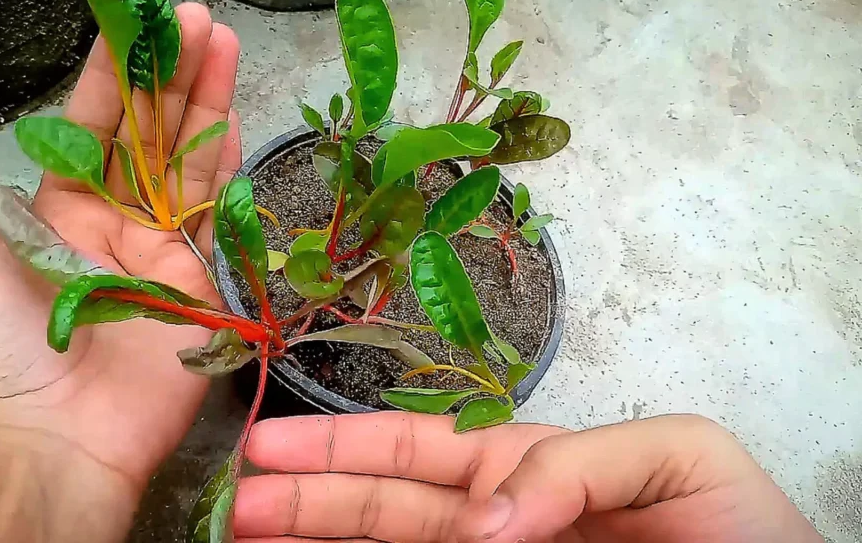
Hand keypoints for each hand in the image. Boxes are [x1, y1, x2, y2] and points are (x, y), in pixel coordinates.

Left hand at [0, 4, 239, 540]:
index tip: (132, 25)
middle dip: (169, 74)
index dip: (112, 74)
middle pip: (147, 133)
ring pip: (186, 159)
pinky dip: (226, 161)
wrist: (62, 434)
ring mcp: (161, 247)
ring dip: (205, 101)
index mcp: (58, 208)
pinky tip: (235, 115)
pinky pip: (214, 209)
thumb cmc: (1, 345)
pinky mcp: (199, 277)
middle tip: (190, 18)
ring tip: (221, 41)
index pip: (90, 124)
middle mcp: (114, 220)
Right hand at [235, 413, 821, 542]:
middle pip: (381, 508)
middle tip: (237, 506)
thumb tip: (484, 521)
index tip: (270, 447)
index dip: (340, 446)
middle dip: (308, 502)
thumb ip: (577, 465)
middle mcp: (491, 523)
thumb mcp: (674, 458)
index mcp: (521, 468)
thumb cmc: (735, 525)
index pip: (413, 449)